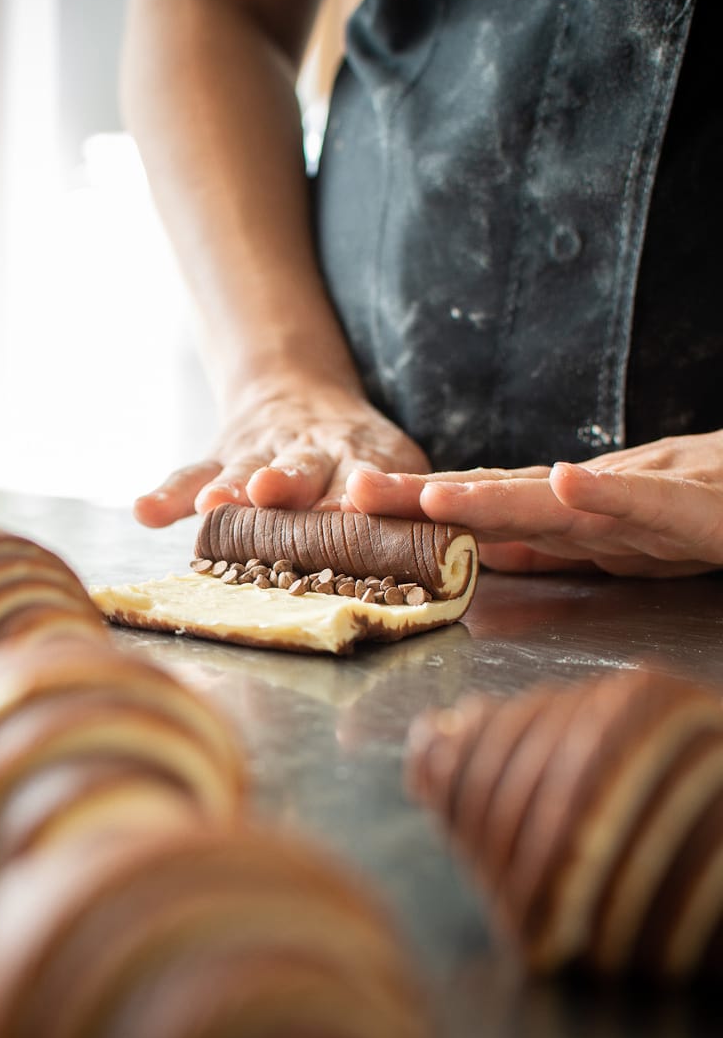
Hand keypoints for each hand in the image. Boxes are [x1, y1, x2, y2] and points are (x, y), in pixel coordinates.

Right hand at [134, 380, 429, 525]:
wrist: (298, 395)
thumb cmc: (356, 456)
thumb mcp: (393, 462)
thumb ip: (413, 504)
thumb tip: (461, 554)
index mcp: (363, 458)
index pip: (362, 477)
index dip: (358, 492)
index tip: (356, 504)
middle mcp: (310, 453)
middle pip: (298, 468)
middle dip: (285, 482)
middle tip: (271, 494)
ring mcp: (261, 454)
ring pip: (241, 470)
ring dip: (227, 489)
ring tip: (209, 507)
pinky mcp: (221, 457)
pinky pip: (191, 474)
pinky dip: (167, 495)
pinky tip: (144, 511)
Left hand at [344, 431, 722, 576]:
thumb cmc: (700, 512)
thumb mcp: (612, 539)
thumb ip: (549, 543)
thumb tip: (482, 555)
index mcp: (571, 512)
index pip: (483, 507)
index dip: (417, 508)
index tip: (349, 509)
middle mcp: (594, 499)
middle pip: (500, 497)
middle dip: (426, 498)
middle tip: (357, 494)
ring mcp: (643, 500)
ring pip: (559, 501)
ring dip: (494, 497)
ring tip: (434, 495)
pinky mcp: (700, 511)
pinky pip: (652, 505)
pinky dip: (609, 494)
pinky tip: (568, 483)